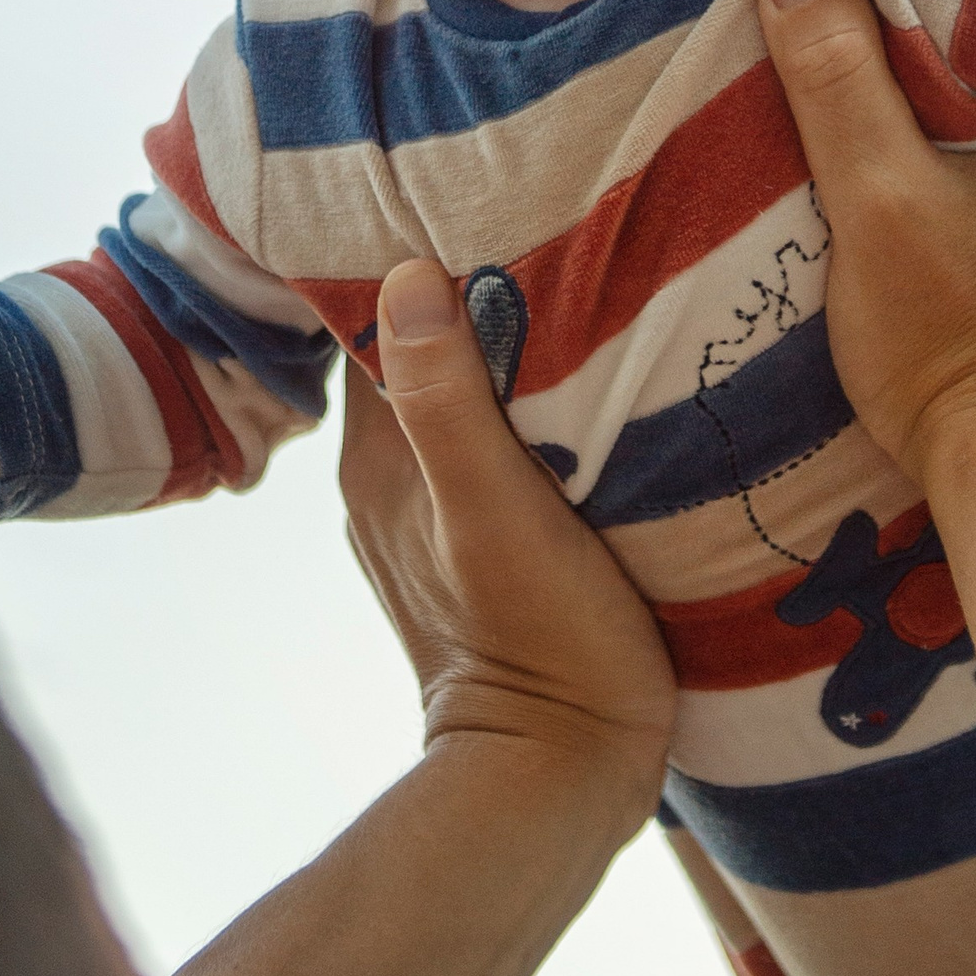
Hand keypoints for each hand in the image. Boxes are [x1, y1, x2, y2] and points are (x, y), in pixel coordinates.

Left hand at [339, 265, 674, 811]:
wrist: (564, 786)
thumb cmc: (541, 648)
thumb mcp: (497, 516)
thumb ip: (448, 405)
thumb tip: (405, 278)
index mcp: (378, 460)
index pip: (378, 322)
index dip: (416, 256)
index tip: (475, 190)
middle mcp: (392, 480)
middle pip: (425, 354)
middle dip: (472, 292)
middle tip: (548, 216)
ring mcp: (439, 519)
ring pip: (467, 399)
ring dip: (512, 352)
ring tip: (581, 281)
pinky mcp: (492, 552)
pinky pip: (502, 448)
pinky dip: (538, 409)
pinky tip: (597, 384)